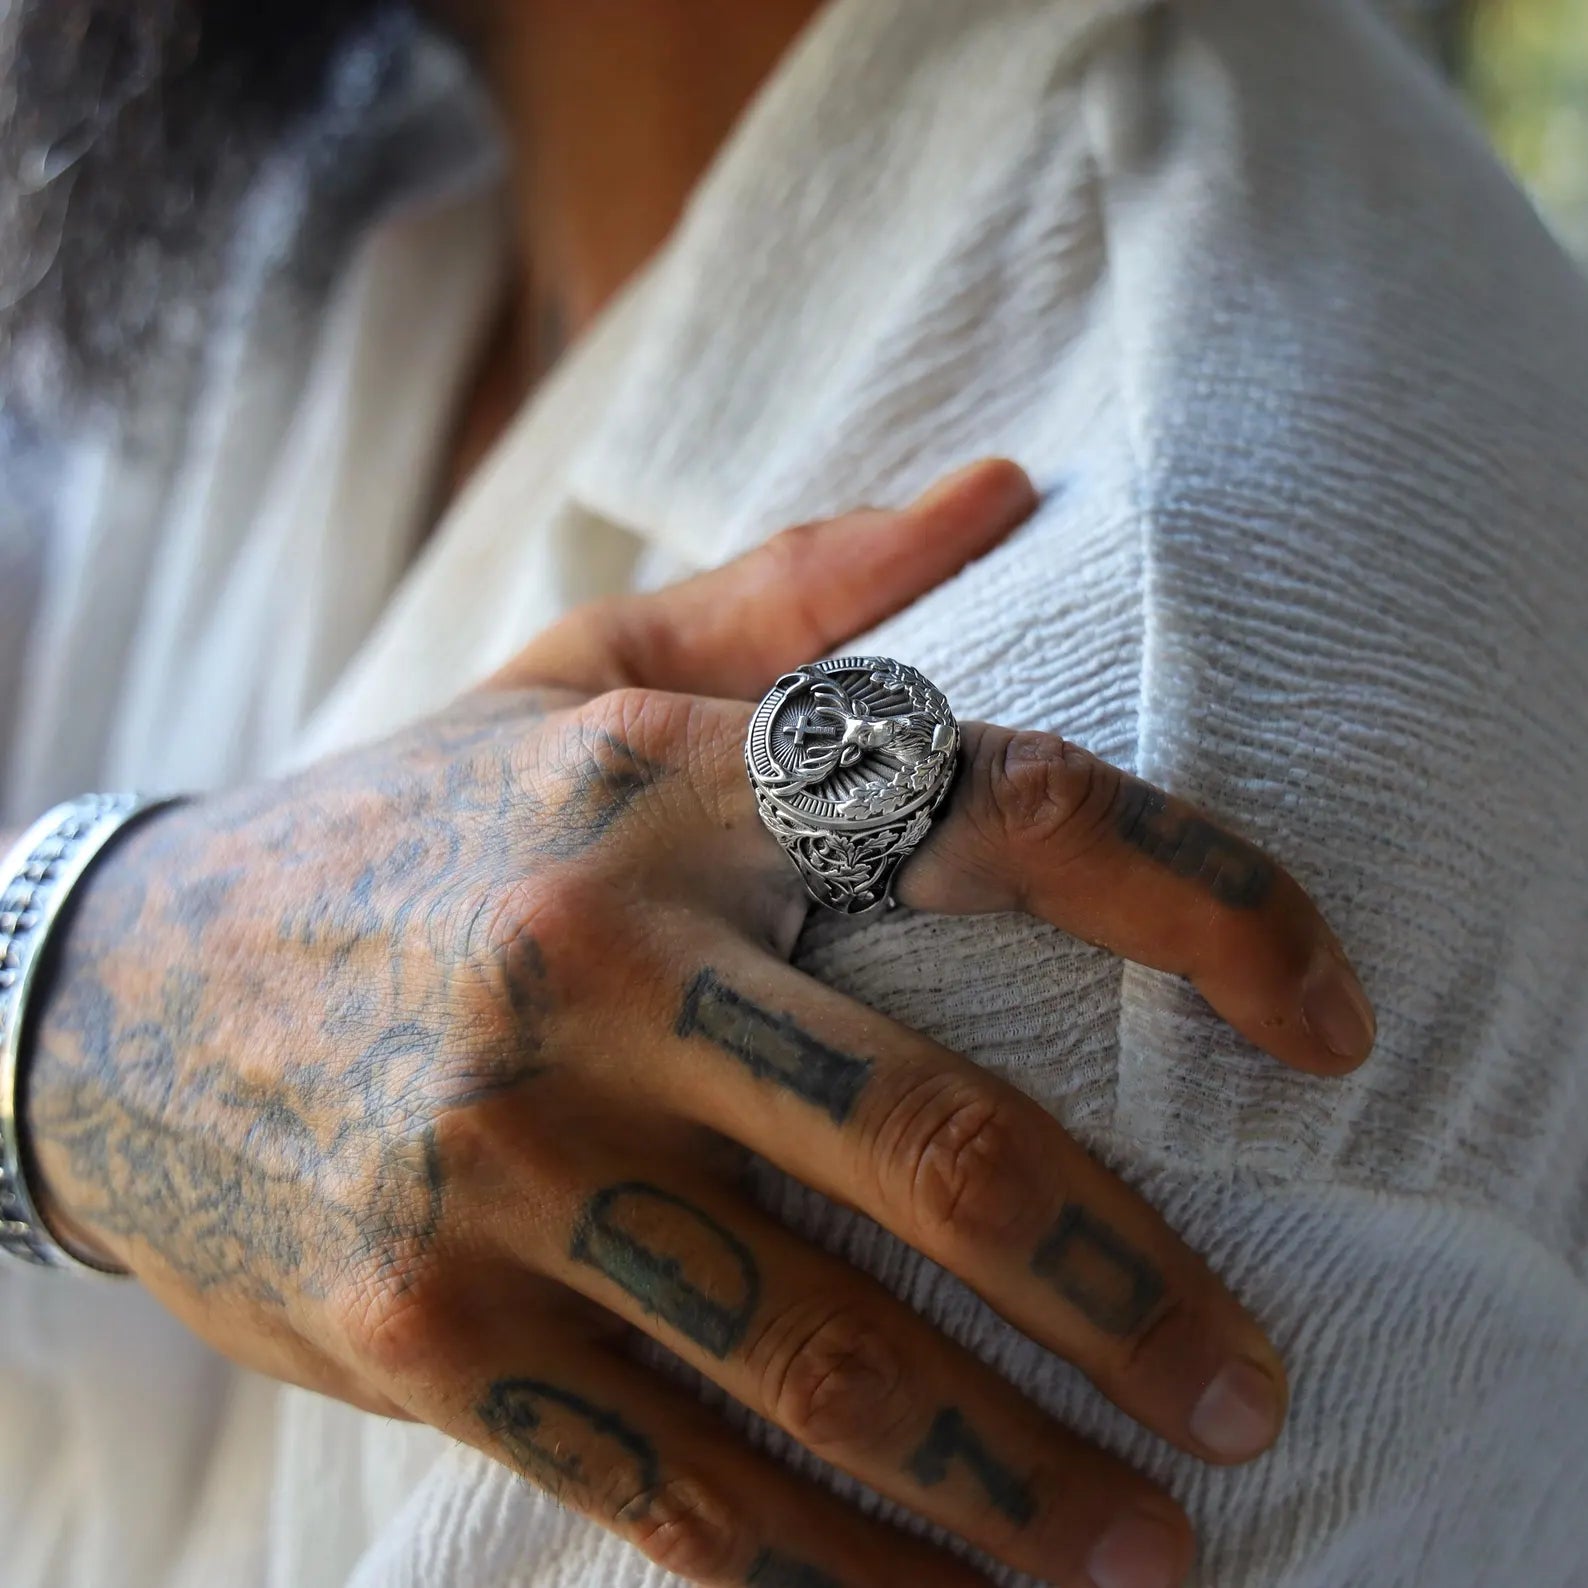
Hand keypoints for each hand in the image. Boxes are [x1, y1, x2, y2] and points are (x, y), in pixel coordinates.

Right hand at [28, 461, 1373, 1587]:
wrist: (111, 992)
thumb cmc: (404, 828)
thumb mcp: (579, 676)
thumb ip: (803, 591)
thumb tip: (1014, 484)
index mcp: (657, 788)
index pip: (991, 811)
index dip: (1201, 906)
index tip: (1329, 1018)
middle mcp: (588, 961)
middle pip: (936, 1139)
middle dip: (1130, 1286)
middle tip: (1251, 1384)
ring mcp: (498, 1156)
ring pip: (815, 1351)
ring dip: (1010, 1473)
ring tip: (1157, 1544)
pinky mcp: (421, 1321)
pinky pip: (666, 1479)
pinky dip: (827, 1568)